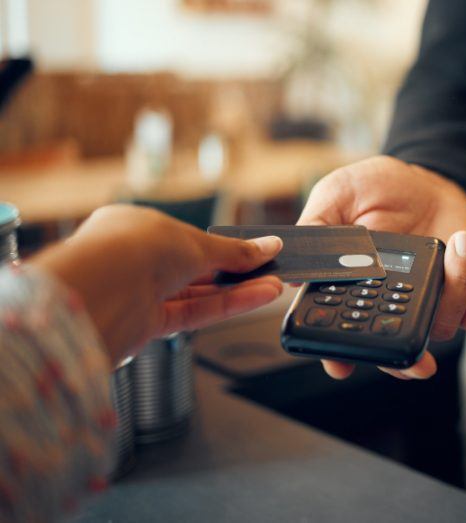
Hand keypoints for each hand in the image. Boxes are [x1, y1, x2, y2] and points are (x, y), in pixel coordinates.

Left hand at [32, 205, 283, 363]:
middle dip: (237, 270)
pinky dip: (227, 305)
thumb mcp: (196, 242)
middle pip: (197, 268)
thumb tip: (268, 247)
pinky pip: (195, 312)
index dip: (225, 247)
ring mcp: (139, 294)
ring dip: (239, 290)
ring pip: (199, 292)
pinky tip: (257, 297)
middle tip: (273, 270)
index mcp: (137, 227)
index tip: (257, 251)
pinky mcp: (146, 325)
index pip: (190, 239)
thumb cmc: (131, 250)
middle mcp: (136, 261)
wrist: (98, 292)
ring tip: (274, 285)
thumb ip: (234, 252)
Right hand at [298, 155, 465, 379]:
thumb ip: (317, 227)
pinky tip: (463, 248)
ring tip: (452, 247)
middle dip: (407, 361)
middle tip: (417, 359)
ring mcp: (429, 301)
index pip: (346, 333)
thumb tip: (293, 273)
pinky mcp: (463, 290)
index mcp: (355, 287)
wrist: (427, 178)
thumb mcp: (337, 195)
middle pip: (398, 350)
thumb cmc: (376, 188)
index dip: (341, 356)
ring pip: (443, 329)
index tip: (341, 366)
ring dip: (453, 292)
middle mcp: (392, 302)